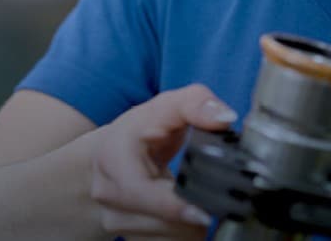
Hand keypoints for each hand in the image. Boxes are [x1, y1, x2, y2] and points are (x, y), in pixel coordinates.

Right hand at [89, 83, 237, 239]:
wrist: (105, 160)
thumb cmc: (137, 134)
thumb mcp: (164, 107)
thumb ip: (196, 103)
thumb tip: (225, 118)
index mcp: (113, 160)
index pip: (143, 193)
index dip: (177, 205)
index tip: (205, 211)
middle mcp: (108, 196)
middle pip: (166, 223)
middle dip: (194, 211)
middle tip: (206, 193)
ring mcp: (114, 221)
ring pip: (172, 239)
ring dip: (191, 225)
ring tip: (192, 200)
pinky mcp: (128, 240)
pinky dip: (182, 235)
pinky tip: (182, 215)